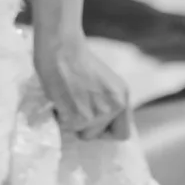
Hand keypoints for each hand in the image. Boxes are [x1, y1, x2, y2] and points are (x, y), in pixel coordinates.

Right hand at [32, 23, 134, 141]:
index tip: (95, 123)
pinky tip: (60, 100)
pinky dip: (61, 117)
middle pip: (97, 135)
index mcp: (123, 98)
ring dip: (71, 120)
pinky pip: (67, 127)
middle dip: (84, 125)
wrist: (62, 49)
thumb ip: (108, 103)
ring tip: (68, 99)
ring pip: (80, 132)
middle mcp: (114, 108)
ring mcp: (96, 114)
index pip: (123, 133)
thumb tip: (102, 124)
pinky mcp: (78, 117)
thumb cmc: (78, 61)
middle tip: (75, 105)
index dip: (107, 131)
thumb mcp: (106, 82)